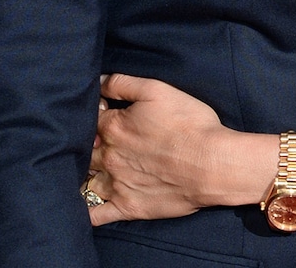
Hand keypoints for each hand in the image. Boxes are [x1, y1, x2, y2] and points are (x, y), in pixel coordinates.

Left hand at [86, 73, 227, 225]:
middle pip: (84, 149)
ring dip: (85, 173)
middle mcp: (108, 157)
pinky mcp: (127, 207)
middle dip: (87, 142)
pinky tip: (87, 203)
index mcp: (113, 128)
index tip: (108, 110)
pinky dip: (86, 209)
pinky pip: (95, 214)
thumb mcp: (159, 90)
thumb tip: (99, 81)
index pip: (90, 118)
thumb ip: (124, 83)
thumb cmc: (189, 123)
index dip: (98, 112)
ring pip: (85, 180)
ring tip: (95, 166)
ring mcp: (115, 185)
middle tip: (102, 137)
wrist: (211, 163)